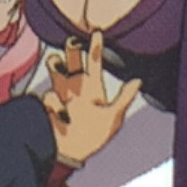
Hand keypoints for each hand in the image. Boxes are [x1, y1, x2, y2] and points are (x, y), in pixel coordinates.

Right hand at [41, 31, 143, 166]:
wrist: (73, 154)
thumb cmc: (95, 138)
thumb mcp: (113, 118)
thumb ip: (123, 98)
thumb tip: (138, 80)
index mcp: (93, 87)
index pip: (95, 62)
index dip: (95, 47)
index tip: (96, 32)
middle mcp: (76, 86)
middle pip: (73, 59)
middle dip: (72, 49)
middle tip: (73, 41)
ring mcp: (61, 94)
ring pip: (56, 69)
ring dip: (55, 63)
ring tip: (57, 64)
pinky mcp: (48, 104)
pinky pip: (50, 96)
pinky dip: (55, 104)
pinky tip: (62, 116)